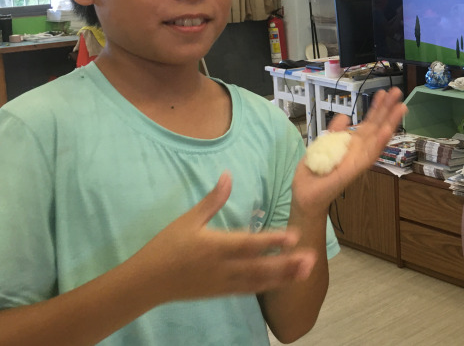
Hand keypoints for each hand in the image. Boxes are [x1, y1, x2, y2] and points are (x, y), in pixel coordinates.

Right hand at [129, 172, 317, 303]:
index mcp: (214, 246)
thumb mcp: (187, 220)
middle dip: (287, 263)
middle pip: (260, 267)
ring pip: (259, 281)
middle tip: (312, 258)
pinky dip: (269, 286)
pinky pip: (250, 290)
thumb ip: (213, 199)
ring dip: (285, 276)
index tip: (293, 237)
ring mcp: (224, 283)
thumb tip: (228, 174)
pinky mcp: (222, 292)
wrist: (147, 282)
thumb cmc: (166, 246)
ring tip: (307, 271)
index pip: (247, 244)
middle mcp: (222, 267)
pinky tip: (287, 281)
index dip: (271, 241)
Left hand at [291, 87, 406, 216]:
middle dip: (387, 109)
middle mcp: (359, 151)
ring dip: (390, 123)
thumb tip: (345, 116)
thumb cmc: (315, 173)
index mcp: (353, 145)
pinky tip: (388, 130)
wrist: (306, 195)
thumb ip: (336, 131)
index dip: (376, 108)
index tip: (383, 93)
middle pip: (376, 127)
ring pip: (378, 138)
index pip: (368, 123)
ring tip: (401, 106)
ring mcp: (359, 160)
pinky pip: (370, 155)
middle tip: (397, 91)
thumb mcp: (324, 144)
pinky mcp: (355, 169)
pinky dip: (379, 142)